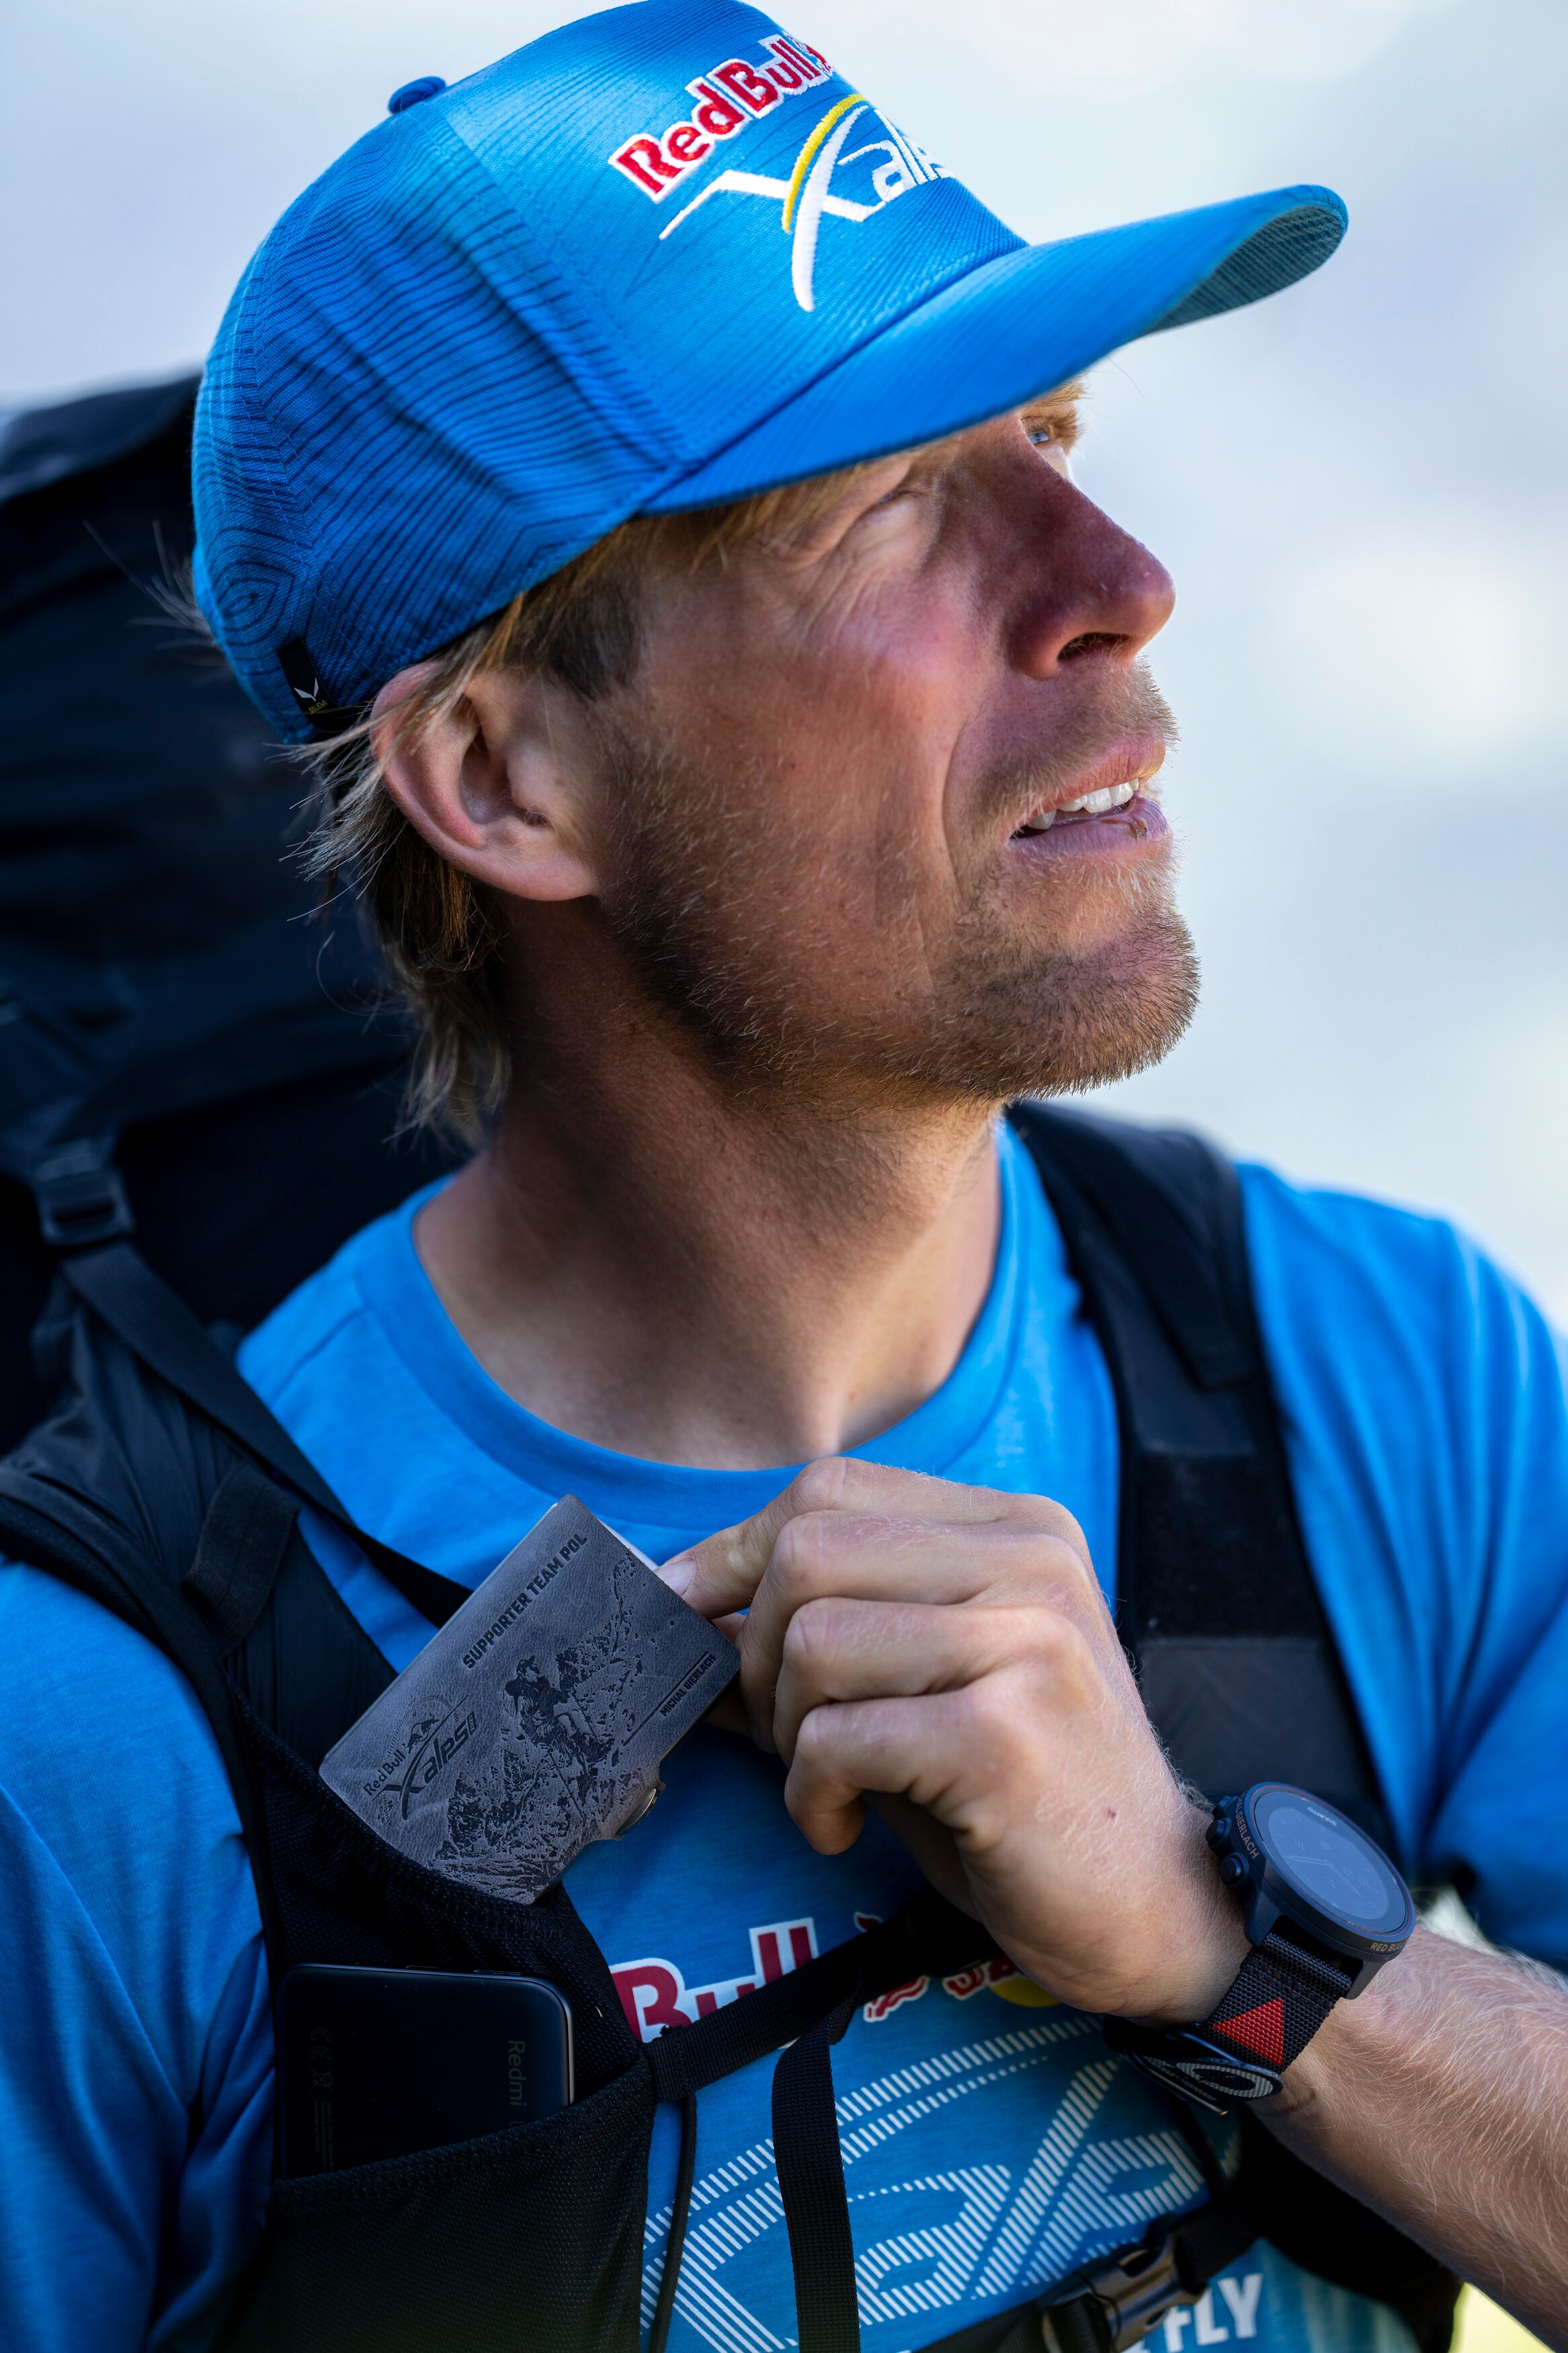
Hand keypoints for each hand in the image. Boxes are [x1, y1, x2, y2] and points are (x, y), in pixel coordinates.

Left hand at [659, 1457, 1246, 2020]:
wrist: (1151, 1906)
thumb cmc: (1019, 1794)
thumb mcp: (927, 1681)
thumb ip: (831, 1628)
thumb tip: (681, 1606)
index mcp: (1014, 1526)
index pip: (830, 1490)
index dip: (736, 1551)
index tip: (688, 1615)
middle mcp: (1029, 1562)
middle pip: (807, 1551)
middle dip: (756, 1651)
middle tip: (784, 1733)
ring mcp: (1025, 1642)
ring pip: (813, 1642)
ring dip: (785, 1733)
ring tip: (828, 1784)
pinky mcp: (1004, 1735)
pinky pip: (837, 1739)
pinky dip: (811, 1796)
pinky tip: (847, 1826)